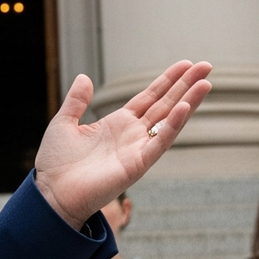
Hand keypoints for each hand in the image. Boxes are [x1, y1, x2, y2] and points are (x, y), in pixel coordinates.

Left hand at [33, 63, 213, 228]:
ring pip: (169, 120)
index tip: (185, 65)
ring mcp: (137, 149)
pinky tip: (185, 107)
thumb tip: (84, 77)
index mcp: (116, 124)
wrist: (52, 193)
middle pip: (165, 104)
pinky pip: (160, 142)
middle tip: (206, 66)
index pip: (149, 97)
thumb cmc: (56, 164)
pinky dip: (173, 125)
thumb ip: (76, 101)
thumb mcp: (64, 124)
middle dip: (185, 85)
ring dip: (188, 102)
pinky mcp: (137, 164)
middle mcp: (131, 135)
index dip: (167, 81)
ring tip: (205, 83)